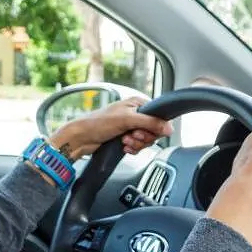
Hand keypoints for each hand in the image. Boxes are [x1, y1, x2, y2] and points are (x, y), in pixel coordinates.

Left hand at [48, 96, 172, 160]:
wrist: (82, 138)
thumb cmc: (98, 123)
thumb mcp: (127, 120)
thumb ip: (150, 122)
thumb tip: (169, 127)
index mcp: (137, 103)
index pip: (158, 116)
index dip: (154, 127)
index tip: (145, 131)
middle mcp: (135, 113)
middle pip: (153, 130)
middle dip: (143, 137)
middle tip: (132, 135)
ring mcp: (130, 126)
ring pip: (146, 140)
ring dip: (136, 144)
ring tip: (124, 141)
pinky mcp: (126, 137)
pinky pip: (138, 146)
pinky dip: (132, 148)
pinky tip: (123, 146)